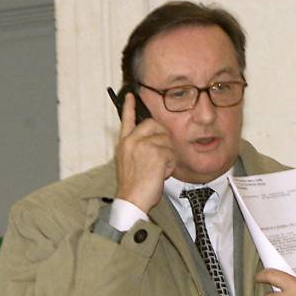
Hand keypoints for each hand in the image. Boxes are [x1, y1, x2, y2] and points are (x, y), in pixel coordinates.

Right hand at [115, 93, 175, 212]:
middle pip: (154, 125)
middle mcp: (132, 141)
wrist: (131, 200)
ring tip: (158, 170)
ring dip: (167, 156)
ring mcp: (144, 145)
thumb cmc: (132, 187)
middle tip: (161, 154)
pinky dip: (170, 165)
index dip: (129, 107)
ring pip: (167, 141)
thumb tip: (153, 141)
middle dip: (162, 137)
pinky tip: (161, 174)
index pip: (127, 120)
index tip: (131, 95)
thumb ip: (137, 149)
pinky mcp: (157, 153)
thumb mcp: (128, 164)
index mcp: (124, 144)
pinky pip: (172, 153)